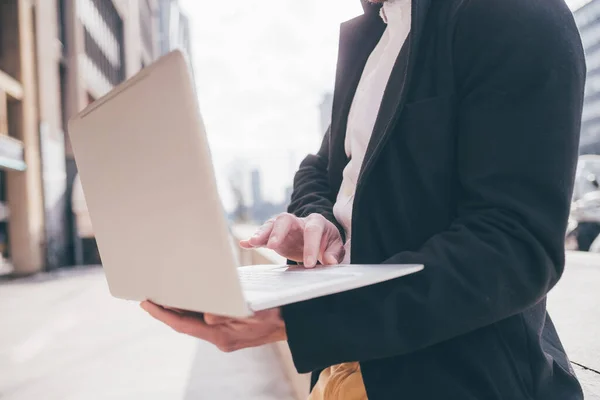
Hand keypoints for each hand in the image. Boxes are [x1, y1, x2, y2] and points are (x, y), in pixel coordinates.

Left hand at [140, 301, 285, 351]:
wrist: (295, 323)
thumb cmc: (277, 314)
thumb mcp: (256, 312)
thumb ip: (229, 315)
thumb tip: (206, 315)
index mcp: (223, 335)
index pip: (184, 325)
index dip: (163, 314)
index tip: (146, 302)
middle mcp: (220, 338)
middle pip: (186, 324)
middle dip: (167, 311)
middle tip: (148, 297)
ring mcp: (225, 336)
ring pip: (195, 323)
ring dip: (179, 311)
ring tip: (163, 297)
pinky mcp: (231, 332)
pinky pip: (205, 322)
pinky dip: (194, 312)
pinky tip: (189, 302)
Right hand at [239, 213, 344, 266]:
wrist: (318, 238)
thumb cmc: (327, 241)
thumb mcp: (335, 245)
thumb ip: (334, 252)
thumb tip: (330, 261)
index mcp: (315, 221)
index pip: (312, 230)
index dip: (310, 246)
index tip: (309, 264)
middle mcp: (297, 221)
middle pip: (285, 220)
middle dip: (278, 232)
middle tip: (272, 246)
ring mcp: (283, 228)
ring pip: (271, 225)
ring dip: (261, 233)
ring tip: (253, 242)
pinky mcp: (274, 237)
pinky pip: (262, 237)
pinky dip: (253, 240)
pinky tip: (244, 244)